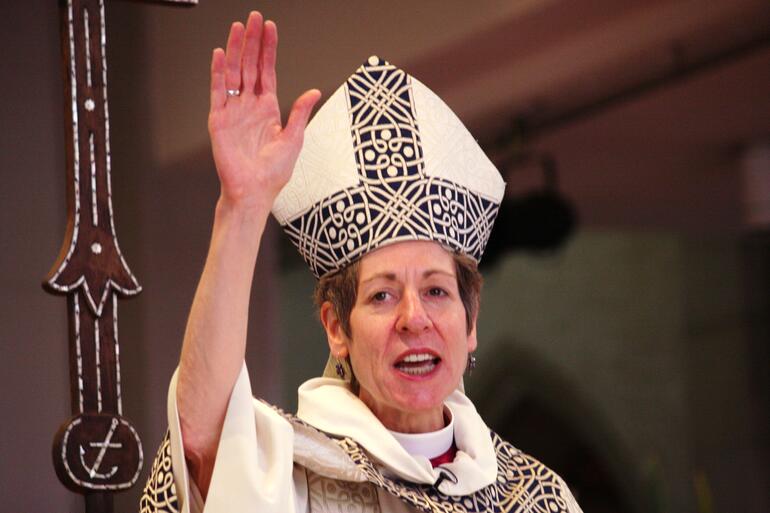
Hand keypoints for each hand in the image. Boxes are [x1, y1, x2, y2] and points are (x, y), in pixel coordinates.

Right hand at [208, 12, 320, 212]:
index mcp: (268, 109)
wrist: (254, 192)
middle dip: (252, 41)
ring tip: (238, 27)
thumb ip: (300, 113)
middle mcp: (250, 106)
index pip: (267, 72)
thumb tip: (313, 91)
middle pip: (250, 66)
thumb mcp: (294, 139)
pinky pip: (218, 91)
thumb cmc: (273, 173)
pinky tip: (221, 54)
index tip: (270, 28)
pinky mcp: (219, 120)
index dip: (268, 50)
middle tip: (253, 18)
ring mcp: (233, 111)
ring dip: (236, 50)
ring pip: (234, 72)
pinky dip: (219, 72)